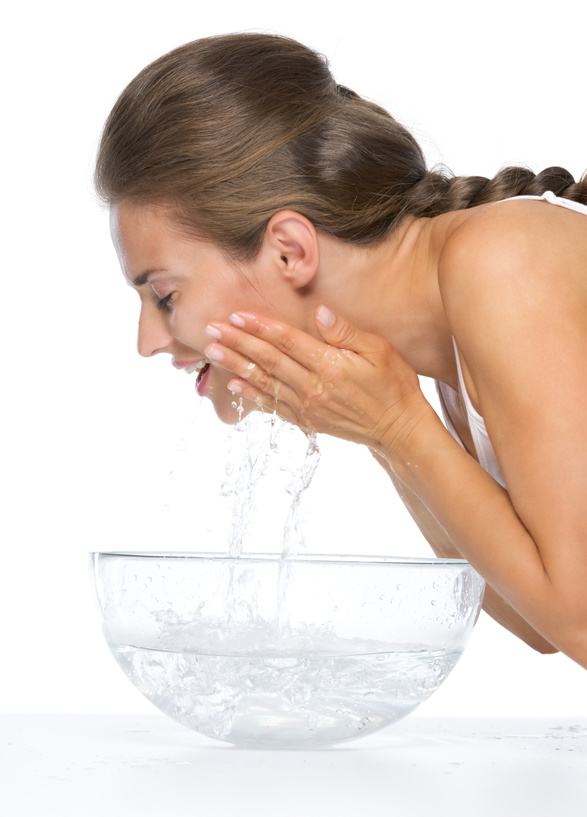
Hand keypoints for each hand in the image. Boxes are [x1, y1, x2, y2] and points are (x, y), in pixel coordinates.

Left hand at [204, 306, 429, 451]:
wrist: (400, 430)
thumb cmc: (395, 385)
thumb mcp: (380, 350)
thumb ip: (346, 332)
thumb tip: (319, 313)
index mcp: (331, 366)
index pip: (287, 342)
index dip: (260, 327)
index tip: (236, 315)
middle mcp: (314, 388)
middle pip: (268, 360)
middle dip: (237, 343)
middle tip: (210, 329)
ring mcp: (308, 407)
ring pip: (265, 382)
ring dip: (236, 365)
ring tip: (212, 351)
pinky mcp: (308, 421)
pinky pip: (274, 406)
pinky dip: (252, 395)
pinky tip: (235, 384)